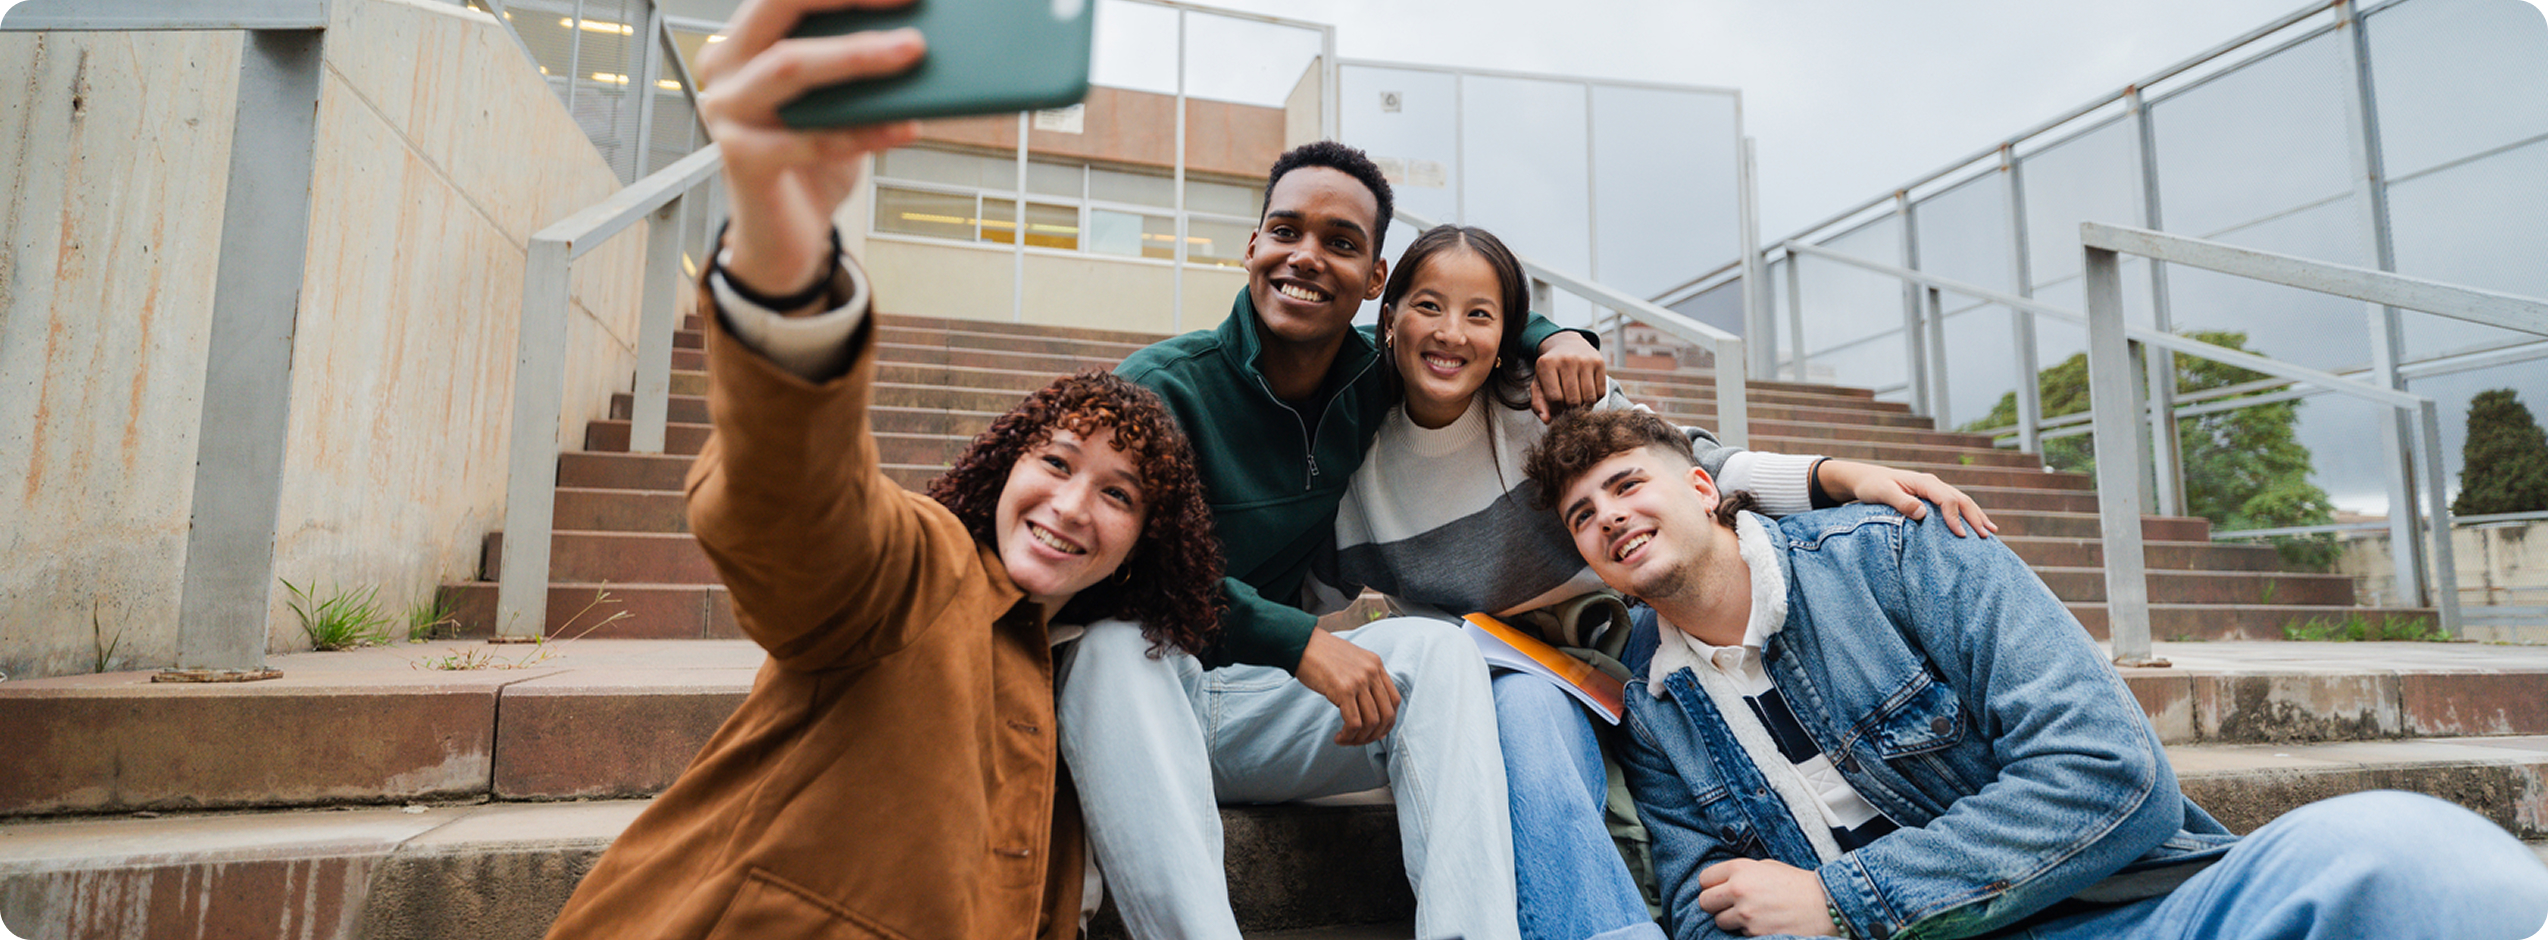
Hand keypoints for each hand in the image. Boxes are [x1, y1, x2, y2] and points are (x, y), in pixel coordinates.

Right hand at [693, 0, 926, 311]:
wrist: (783, 237)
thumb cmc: (814, 159)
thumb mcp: (838, 102)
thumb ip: (855, 67)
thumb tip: (915, 34)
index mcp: (744, 40)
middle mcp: (724, 67)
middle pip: (779, 9)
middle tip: (909, 1)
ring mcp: (725, 112)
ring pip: (791, 66)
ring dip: (858, 56)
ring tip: (913, 51)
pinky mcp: (740, 158)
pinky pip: (810, 138)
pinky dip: (865, 132)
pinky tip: (908, 127)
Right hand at [1293, 629, 1400, 745]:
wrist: (1301, 644)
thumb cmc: (1321, 655)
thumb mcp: (1352, 661)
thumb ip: (1364, 679)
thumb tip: (1367, 710)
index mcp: (1376, 665)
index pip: (1395, 700)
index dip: (1388, 722)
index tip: (1376, 732)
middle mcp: (1372, 672)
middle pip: (1386, 714)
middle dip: (1375, 735)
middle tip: (1360, 741)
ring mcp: (1359, 681)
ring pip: (1372, 722)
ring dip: (1359, 738)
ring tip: (1346, 740)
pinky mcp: (1344, 690)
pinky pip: (1354, 723)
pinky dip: (1348, 736)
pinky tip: (1339, 737)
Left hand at [1531, 331, 1607, 421]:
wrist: (1568, 344)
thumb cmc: (1551, 370)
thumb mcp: (1539, 383)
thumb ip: (1538, 404)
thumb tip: (1547, 421)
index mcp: (1546, 364)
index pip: (1555, 398)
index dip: (1556, 409)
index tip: (1557, 408)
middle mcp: (1566, 359)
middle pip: (1573, 400)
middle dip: (1570, 410)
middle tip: (1568, 407)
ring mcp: (1585, 360)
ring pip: (1589, 398)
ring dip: (1583, 407)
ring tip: (1577, 402)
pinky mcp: (1599, 362)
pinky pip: (1601, 393)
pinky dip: (1594, 400)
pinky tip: (1586, 393)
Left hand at [1697, 858, 1838, 936]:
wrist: (1823, 905)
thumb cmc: (1795, 884)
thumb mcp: (1766, 867)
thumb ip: (1739, 873)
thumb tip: (1718, 883)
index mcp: (1740, 869)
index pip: (1704, 879)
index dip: (1712, 885)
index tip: (1720, 888)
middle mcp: (1739, 890)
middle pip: (1705, 902)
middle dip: (1714, 904)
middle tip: (1729, 904)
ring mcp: (1746, 914)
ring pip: (1719, 921)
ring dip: (1730, 920)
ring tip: (1749, 914)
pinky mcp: (1754, 933)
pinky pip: (1738, 933)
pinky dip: (1746, 930)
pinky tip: (1762, 922)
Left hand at [1817, 460, 1997, 537]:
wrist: (1865, 478)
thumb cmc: (1872, 486)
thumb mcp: (1882, 493)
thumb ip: (1901, 502)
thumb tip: (1922, 513)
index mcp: (1923, 482)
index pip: (1947, 499)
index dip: (1955, 517)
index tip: (1961, 535)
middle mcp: (1932, 483)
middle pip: (1961, 499)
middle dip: (1975, 517)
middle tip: (1986, 536)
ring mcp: (1933, 489)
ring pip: (1961, 501)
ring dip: (1977, 516)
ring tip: (1991, 531)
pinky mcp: (1930, 496)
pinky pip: (1953, 505)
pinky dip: (1967, 515)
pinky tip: (1976, 525)